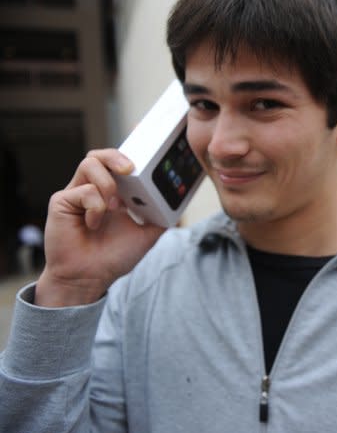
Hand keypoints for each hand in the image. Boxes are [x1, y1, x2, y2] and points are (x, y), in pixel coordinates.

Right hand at [35, 149, 165, 306]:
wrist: (90, 278)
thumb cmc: (113, 257)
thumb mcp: (146, 235)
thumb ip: (161, 217)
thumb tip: (179, 203)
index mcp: (114, 194)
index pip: (119, 164)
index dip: (131, 155)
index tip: (149, 154)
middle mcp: (94, 189)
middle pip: (100, 155)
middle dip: (117, 156)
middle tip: (130, 168)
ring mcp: (77, 194)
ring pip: (89, 164)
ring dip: (107, 183)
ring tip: (113, 206)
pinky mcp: (62, 202)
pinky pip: (82, 191)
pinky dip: (95, 206)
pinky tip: (94, 224)